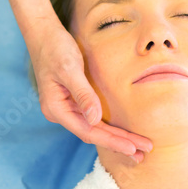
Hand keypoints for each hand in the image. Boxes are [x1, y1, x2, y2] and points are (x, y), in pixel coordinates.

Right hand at [26, 17, 152, 162]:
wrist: (44, 34)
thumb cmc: (55, 48)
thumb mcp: (69, 69)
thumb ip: (82, 94)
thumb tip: (94, 120)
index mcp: (56, 108)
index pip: (88, 131)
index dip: (111, 141)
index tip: (133, 148)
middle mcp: (61, 112)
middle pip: (92, 133)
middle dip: (118, 144)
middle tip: (143, 154)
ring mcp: (66, 107)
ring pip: (94, 127)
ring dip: (116, 137)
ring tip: (138, 148)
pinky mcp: (73, 100)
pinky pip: (93, 117)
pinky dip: (108, 126)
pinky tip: (122, 132)